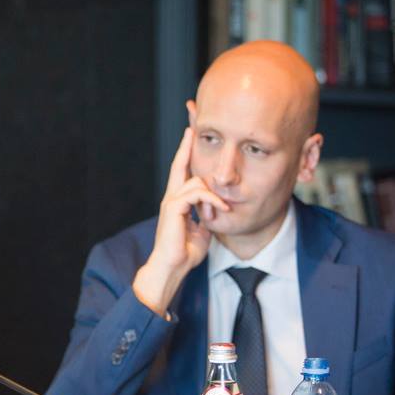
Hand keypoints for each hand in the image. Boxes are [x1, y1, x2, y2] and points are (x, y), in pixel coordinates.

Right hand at [133, 127, 229, 315]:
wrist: (171, 267)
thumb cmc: (184, 254)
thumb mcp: (201, 232)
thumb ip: (206, 217)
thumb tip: (214, 211)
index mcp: (177, 202)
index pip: (181, 172)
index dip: (185, 154)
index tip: (189, 136)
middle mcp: (171, 198)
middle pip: (179, 165)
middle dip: (186, 146)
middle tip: (191, 127)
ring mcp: (170, 202)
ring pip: (196, 181)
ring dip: (213, 194)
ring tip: (223, 209)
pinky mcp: (173, 209)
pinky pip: (197, 194)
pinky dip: (211, 201)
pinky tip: (220, 210)